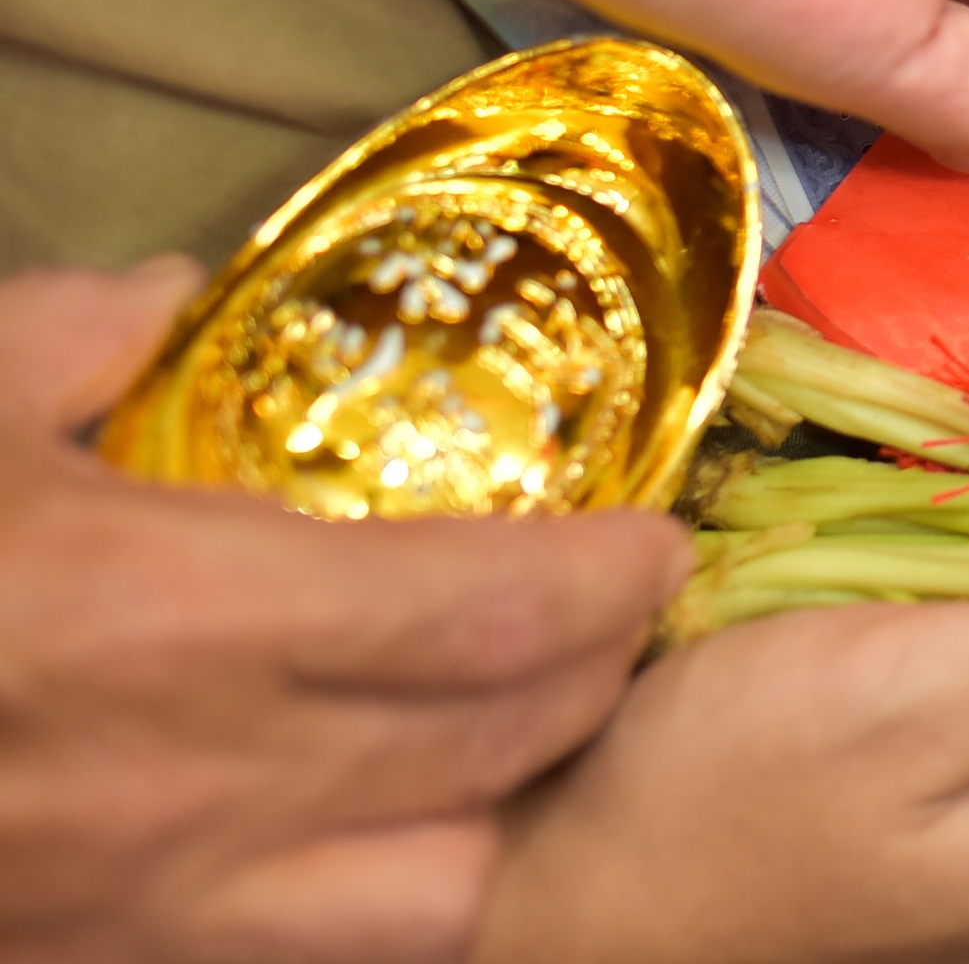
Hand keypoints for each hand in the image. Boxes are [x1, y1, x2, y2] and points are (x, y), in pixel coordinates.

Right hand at [0, 262, 686, 963]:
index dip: (618, 580)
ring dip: (500, 814)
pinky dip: (368, 912)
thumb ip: (78, 335)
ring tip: (511, 738)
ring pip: (434, 901)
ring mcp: (145, 916)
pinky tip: (366, 841)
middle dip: (597, 680)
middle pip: (507, 750)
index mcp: (188, 622)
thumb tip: (162, 297)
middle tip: (618, 618)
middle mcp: (205, 789)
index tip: (659, 540)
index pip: (502, 616)